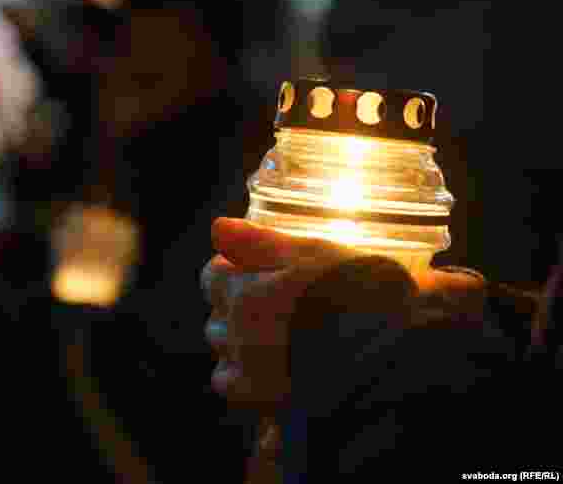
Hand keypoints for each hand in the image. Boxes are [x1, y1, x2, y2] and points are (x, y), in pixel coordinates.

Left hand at [202, 218, 484, 411]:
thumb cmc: (373, 291)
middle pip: (217, 314)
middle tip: (281, 304)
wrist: (417, 349)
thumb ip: (261, 242)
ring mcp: (253, 373)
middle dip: (239, 306)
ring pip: (223, 351)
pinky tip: (276, 368)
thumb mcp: (319, 252)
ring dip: (241, 343)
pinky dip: (247, 379)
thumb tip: (218, 229)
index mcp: (250, 293)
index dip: (237, 269)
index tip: (261, 270)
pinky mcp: (269, 404)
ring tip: (282, 336)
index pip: (213, 276)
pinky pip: (234, 387)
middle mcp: (242, 335)